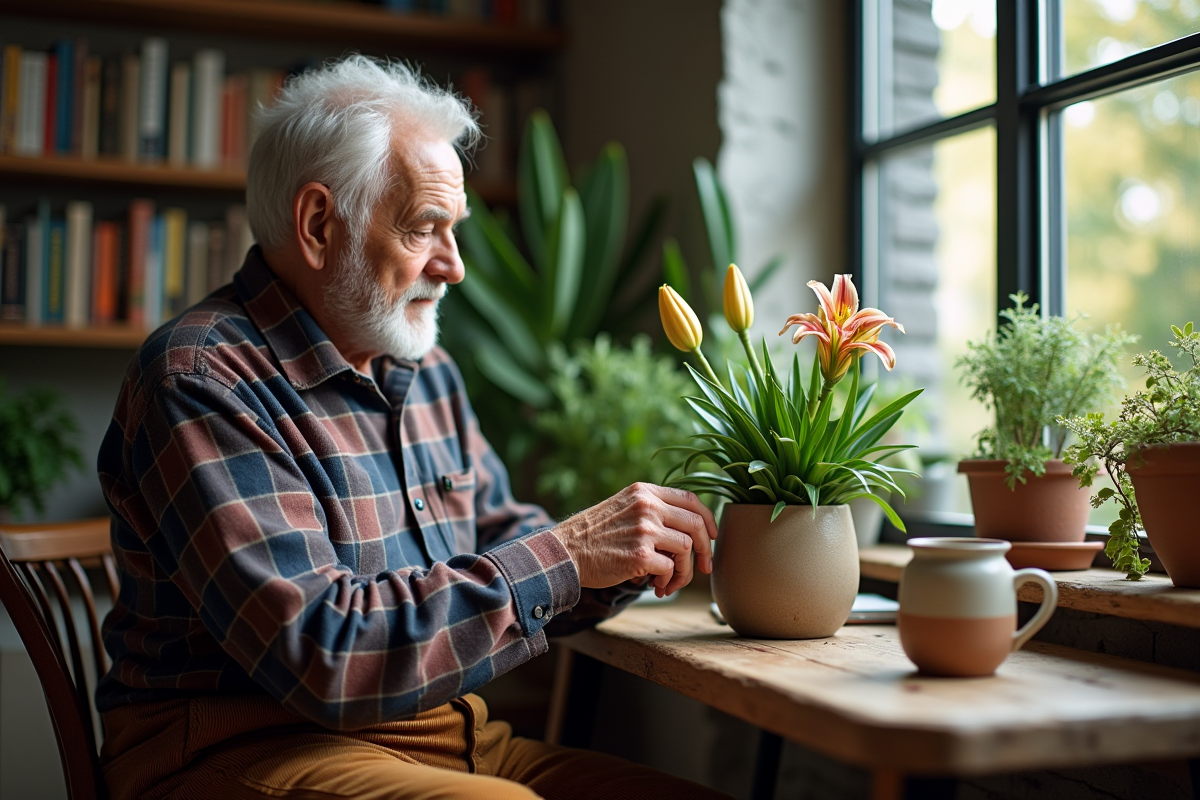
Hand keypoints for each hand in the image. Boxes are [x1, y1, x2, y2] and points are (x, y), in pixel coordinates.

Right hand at [550, 483, 717, 596]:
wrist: (564, 551)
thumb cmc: (593, 535)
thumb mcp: (622, 507)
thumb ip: (651, 509)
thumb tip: (688, 530)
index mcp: (644, 492)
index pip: (691, 499)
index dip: (708, 519)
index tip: (711, 537)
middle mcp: (648, 506)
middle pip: (696, 524)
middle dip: (705, 549)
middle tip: (703, 567)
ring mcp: (645, 529)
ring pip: (687, 549)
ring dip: (684, 572)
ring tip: (669, 583)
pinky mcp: (640, 555)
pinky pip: (670, 569)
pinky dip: (668, 580)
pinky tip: (656, 586)